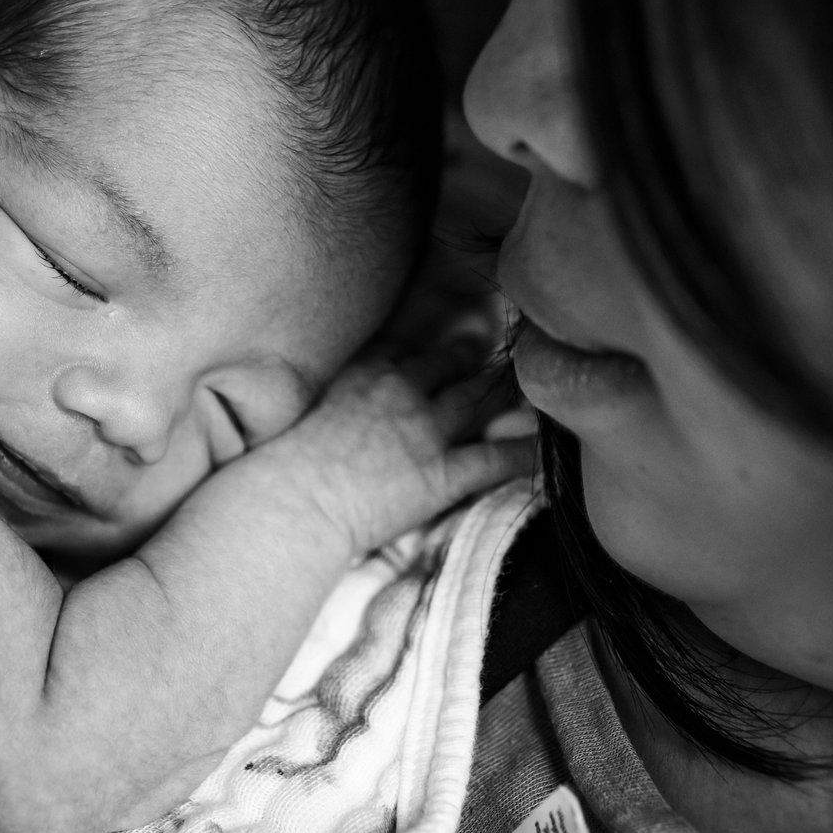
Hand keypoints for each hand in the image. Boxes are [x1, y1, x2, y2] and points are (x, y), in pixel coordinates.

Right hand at [261, 348, 535, 555]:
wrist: (291, 502)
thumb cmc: (284, 466)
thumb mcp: (306, 407)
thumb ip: (338, 392)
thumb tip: (346, 399)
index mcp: (365, 370)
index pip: (409, 342)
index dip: (433, 340)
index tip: (452, 329)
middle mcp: (402, 389)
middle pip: (450, 362)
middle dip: (474, 354)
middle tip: (498, 342)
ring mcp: (425, 431)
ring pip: (477, 399)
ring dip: (504, 390)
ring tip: (525, 382)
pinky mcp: (441, 474)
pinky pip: (495, 458)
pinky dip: (525, 451)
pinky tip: (549, 444)